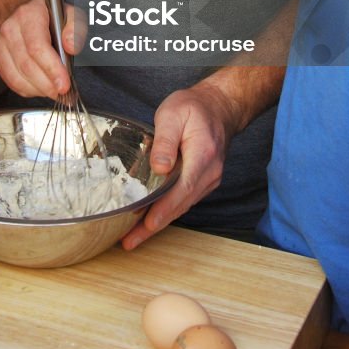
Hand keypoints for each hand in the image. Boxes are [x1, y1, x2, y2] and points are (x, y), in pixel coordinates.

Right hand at [0, 0, 76, 99]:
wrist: (28, 13)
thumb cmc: (49, 15)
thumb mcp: (69, 13)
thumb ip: (74, 27)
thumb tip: (71, 46)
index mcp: (28, 16)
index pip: (37, 47)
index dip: (51, 69)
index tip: (64, 84)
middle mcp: (11, 30)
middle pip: (27, 65)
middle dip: (47, 84)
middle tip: (63, 92)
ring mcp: (2, 46)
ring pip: (17, 77)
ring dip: (38, 90)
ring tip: (54, 92)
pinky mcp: (0, 59)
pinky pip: (11, 81)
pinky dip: (28, 90)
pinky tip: (40, 88)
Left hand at [121, 76, 237, 250]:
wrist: (219, 107)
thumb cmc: (193, 108)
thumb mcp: (173, 113)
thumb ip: (165, 140)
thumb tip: (159, 168)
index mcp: (202, 155)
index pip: (182, 189)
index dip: (163, 210)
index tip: (146, 225)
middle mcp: (210, 173)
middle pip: (180, 205)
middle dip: (154, 225)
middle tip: (129, 241)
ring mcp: (209, 179)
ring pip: (182, 206)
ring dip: (159, 222)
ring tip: (133, 236)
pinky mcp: (204, 181)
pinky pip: (184, 200)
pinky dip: (167, 211)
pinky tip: (150, 218)